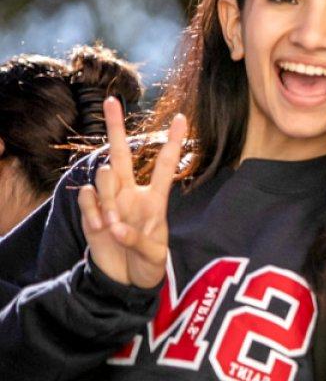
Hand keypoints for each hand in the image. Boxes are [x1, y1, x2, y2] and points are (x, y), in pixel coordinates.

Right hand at [78, 98, 186, 287]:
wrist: (124, 280)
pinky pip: (88, 198)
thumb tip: (115, 227)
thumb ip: (139, 241)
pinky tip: (100, 228)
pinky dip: (94, 213)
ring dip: (109, 200)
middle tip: (111, 100)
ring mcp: (109, 200)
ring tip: (113, 225)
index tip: (181, 117)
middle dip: (116, 127)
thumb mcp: (153, 257)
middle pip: (122, 154)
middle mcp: (130, 193)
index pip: (164, 165)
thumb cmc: (147, 264)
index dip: (172, 142)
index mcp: (155, 199)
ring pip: (104, 177)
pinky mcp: (90, 211)